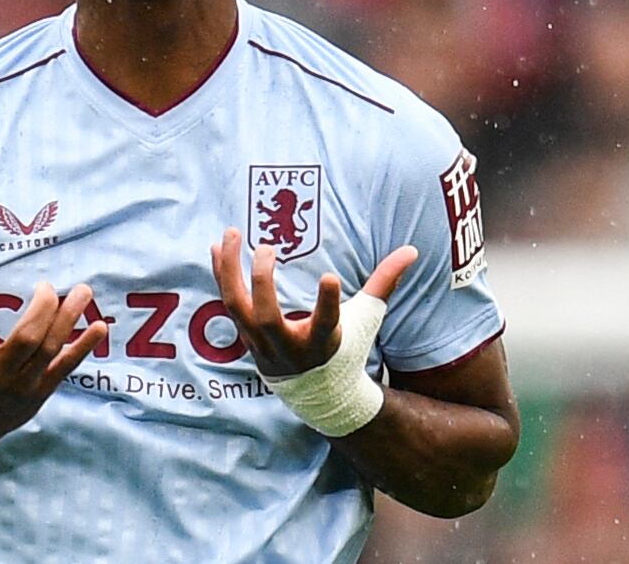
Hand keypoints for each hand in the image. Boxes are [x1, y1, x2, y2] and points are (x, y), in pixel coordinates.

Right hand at [0, 272, 106, 444]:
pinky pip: (66, 367)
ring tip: (82, 290)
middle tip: (46, 285)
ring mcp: (22, 384)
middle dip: (40, 311)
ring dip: (68, 320)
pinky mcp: (41, 391)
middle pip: (24, 340)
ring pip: (49, 350)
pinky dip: (83, 348)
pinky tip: (99, 326)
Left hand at [210, 228, 418, 377]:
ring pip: (237, 307)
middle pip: (268, 317)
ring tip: (229, 233)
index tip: (328, 276)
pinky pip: (227, 303)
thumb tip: (412, 250)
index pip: (324, 324)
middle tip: (267, 246)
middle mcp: (289, 347)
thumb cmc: (346, 349)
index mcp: (323, 344)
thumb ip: (384, 283)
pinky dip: (221, 275)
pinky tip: (216, 246)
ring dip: (230, 270)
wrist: (319, 394)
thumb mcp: (366, 319)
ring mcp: (262, 343)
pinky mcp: (246, 336)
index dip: (325, 303)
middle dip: (263, 281)